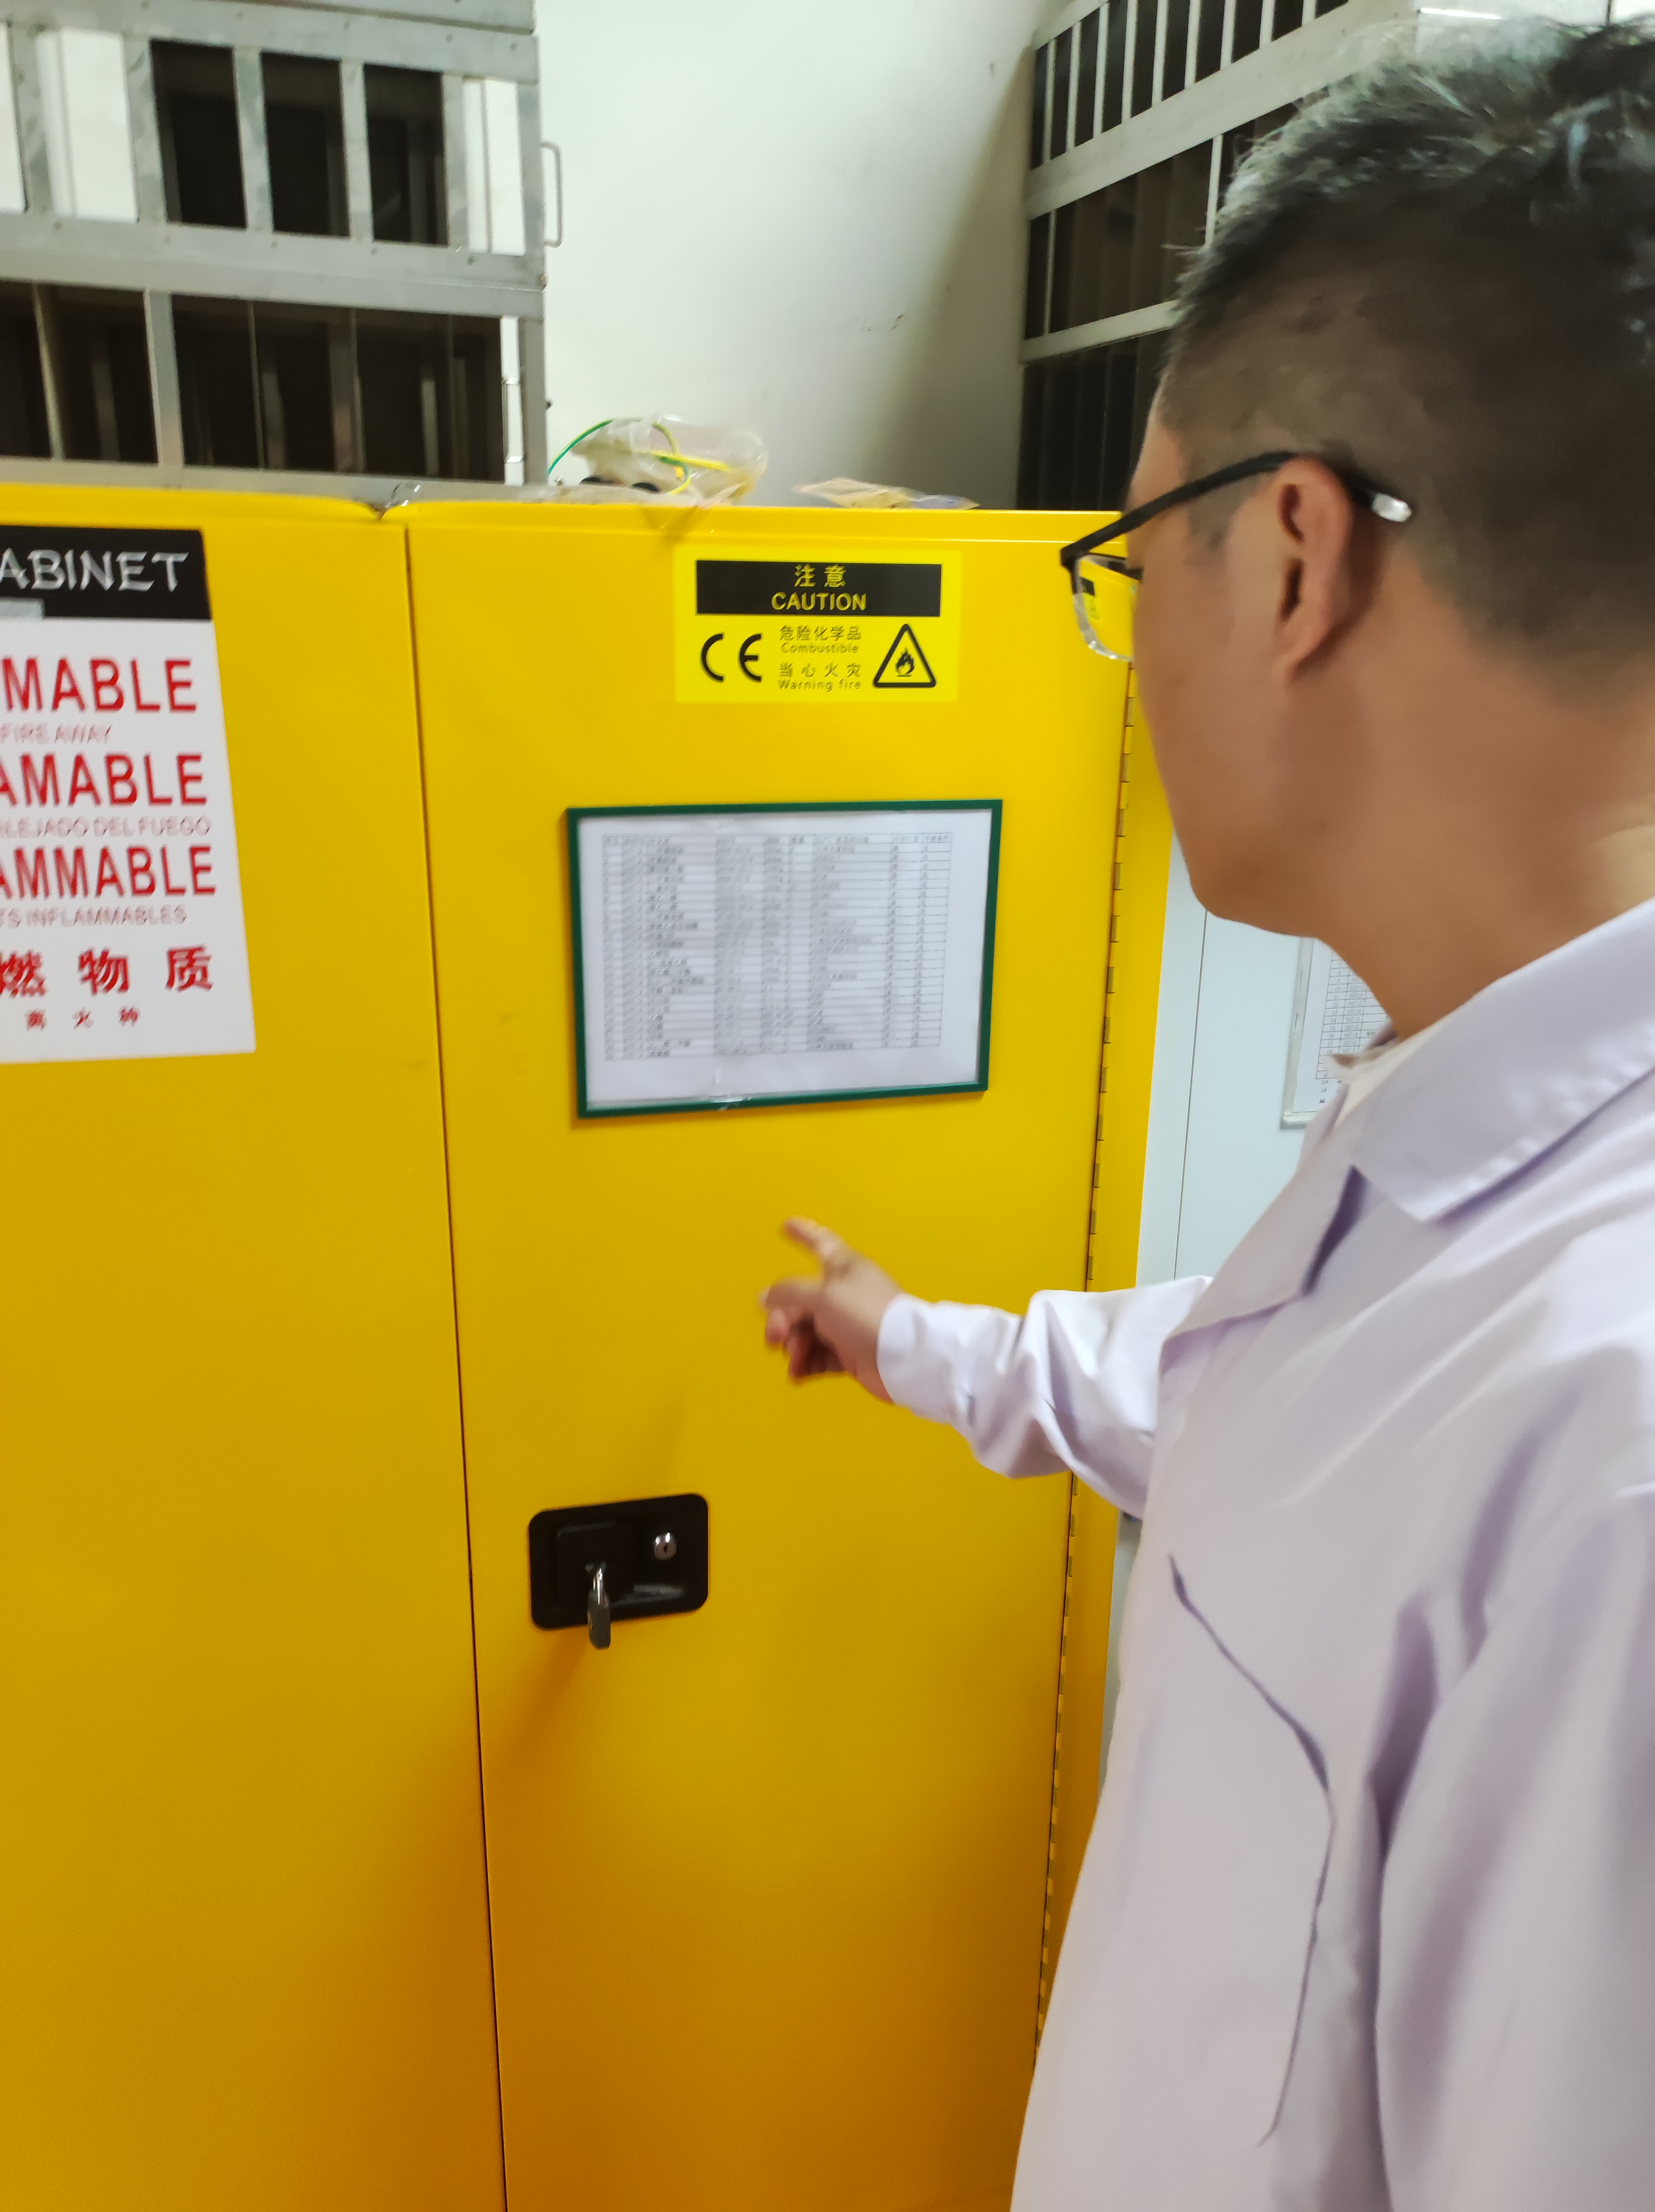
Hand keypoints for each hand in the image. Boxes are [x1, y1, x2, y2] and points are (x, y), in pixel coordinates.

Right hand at [761, 1218, 901, 1400]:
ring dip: (794, 1345)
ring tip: (794, 1358)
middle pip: (801, 1300)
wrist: (903, 1359)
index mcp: (844, 1269)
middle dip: (782, 1318)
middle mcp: (844, 1294)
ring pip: (806, 1331)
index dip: (803, 1232)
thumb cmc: (869, 1317)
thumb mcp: (823, 1296)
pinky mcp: (850, 1354)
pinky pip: (818, 1356)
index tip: (787, 1225)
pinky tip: (798, 1372)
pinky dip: (806, 1363)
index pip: (820, 1242)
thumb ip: (790, 1293)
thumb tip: (765, 1296)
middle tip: (775, 1336)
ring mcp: (847, 1325)